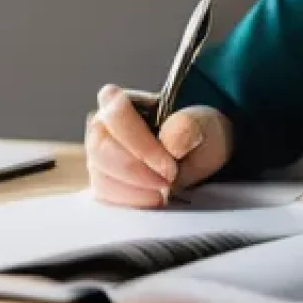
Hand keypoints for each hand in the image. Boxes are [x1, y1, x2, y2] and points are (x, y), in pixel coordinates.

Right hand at [84, 84, 232, 207]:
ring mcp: (99, 155)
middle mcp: (102, 126)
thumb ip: (188, 126)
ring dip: (133, 190)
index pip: (116, 114)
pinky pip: (104, 196)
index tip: (168, 166)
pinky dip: (130, 202)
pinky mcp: (102, 181)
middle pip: (100, 147)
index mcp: (121, 100)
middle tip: (167, 182)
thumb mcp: (203, 123)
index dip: (140, 144)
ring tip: (164, 192)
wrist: (196, 154)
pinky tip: (152, 199)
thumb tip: (172, 141)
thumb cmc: (194, 131)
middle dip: (135, 171)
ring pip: (99, 175)